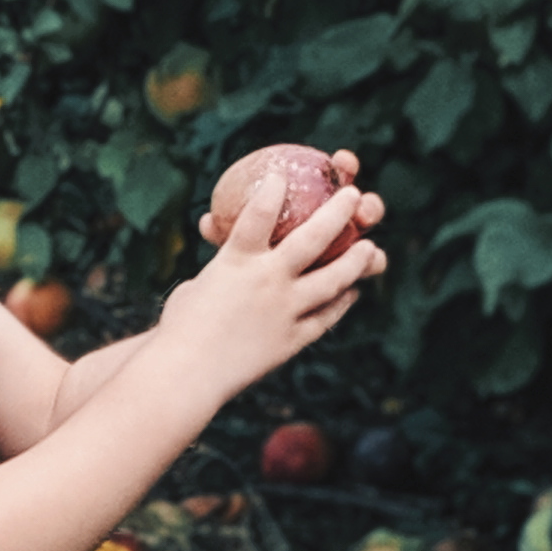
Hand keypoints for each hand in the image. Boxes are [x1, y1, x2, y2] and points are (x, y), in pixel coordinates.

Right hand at [157, 155, 385, 405]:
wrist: (186, 375)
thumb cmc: (180, 330)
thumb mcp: (194, 291)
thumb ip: (218, 277)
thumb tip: (224, 272)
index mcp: (235, 260)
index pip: (260, 211)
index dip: (274, 189)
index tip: (283, 175)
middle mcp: (267, 279)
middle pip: (312, 238)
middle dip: (337, 212)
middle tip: (353, 195)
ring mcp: (285, 309)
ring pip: (332, 279)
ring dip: (355, 261)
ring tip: (371, 248)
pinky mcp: (293, 339)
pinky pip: (326, 317)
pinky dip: (342, 303)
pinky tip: (352, 294)